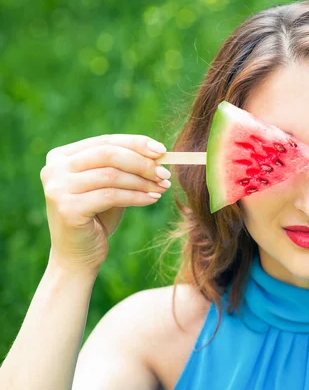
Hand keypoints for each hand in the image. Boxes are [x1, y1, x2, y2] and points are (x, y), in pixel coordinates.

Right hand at [40, 134, 170, 274]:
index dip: (136, 144)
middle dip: (141, 163)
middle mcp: (54, 169)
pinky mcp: (67, 208)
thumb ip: (126, 167)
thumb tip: (159, 153)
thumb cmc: (98, 217)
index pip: (105, 141)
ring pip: (111, 175)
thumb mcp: (111, 186)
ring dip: (142, 181)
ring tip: (162, 188)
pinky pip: (111, 196)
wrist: (77, 256)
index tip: (162, 151)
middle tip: (165, 173)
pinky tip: (152, 199)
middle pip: (108, 154)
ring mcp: (58, 188)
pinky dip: (136, 196)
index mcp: (61, 156)